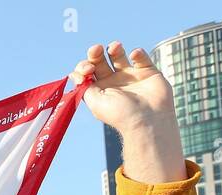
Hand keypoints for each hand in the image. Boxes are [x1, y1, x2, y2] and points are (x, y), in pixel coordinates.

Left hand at [71, 43, 185, 183]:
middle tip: (96, 49)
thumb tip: (73, 75)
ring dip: (114, 48)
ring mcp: (130, 76)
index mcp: (98, 90)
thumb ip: (84, 87)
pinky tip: (134, 55)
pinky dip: (137, 53)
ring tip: (115, 47)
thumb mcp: (95, 102)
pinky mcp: (147, 73)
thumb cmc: (120, 114)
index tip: (87, 70)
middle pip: (100, 61)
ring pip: (119, 56)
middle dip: (95, 53)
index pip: (86, 73)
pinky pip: (141, 58)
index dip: (83, 67)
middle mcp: (112, 82)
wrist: (147, 120)